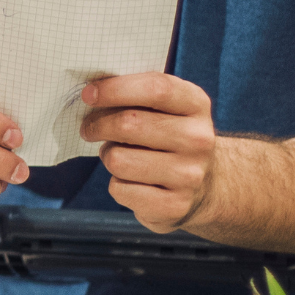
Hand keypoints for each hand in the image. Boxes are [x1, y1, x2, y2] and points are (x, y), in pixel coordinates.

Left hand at [79, 72, 217, 231]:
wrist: (206, 185)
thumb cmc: (169, 137)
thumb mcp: (166, 108)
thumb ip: (136, 94)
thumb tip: (91, 94)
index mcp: (196, 105)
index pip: (155, 88)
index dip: (115, 89)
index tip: (88, 94)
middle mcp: (198, 139)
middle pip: (129, 124)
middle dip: (98, 125)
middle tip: (89, 128)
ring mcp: (189, 175)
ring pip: (118, 160)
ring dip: (108, 156)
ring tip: (117, 156)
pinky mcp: (174, 206)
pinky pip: (120, 189)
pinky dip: (116, 184)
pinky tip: (132, 181)